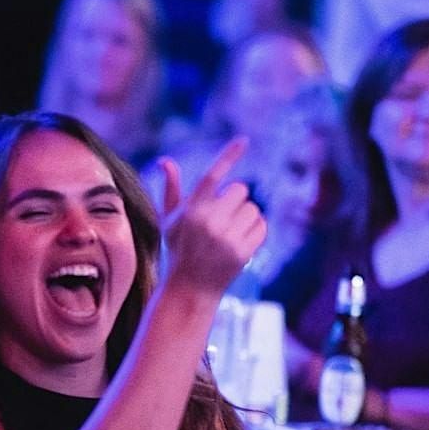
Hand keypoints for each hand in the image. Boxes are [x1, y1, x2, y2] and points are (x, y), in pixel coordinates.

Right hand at [158, 137, 266, 297]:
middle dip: (234, 202)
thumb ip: (172, 191)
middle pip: (240, 190)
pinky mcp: (242, 252)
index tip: (244, 139)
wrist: (190, 289)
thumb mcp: (170, 221)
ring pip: (253, 208)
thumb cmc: (180, 250)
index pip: (212, 175)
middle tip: (220, 220)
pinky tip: (239, 242)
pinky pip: (262, 226)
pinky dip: (255, 232)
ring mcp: (226, 238)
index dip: (229, 156)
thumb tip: (166, 161)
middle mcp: (208, 222)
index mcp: (191, 210)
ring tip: (228, 235)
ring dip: (244, 218)